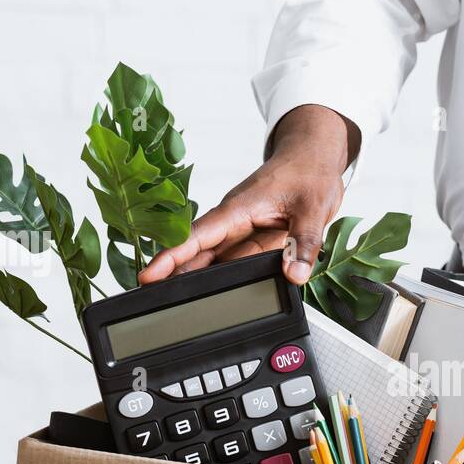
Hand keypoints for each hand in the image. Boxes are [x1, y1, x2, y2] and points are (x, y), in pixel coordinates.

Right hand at [138, 104, 360, 285]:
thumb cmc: (308, 172)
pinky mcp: (255, 239)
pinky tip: (221, 295)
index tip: (149, 275)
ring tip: (181, 305)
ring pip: (216, 261)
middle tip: (153, 299)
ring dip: (200, 280)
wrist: (314, 158)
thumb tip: (295, 273)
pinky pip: (238, 262)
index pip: (197, 236)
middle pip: (198, 253)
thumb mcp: (313, 208)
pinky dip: (229, 278)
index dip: (172, 257)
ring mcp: (243, 231)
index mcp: (238, 209)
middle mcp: (235, 221)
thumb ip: (304, 243)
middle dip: (175, 275)